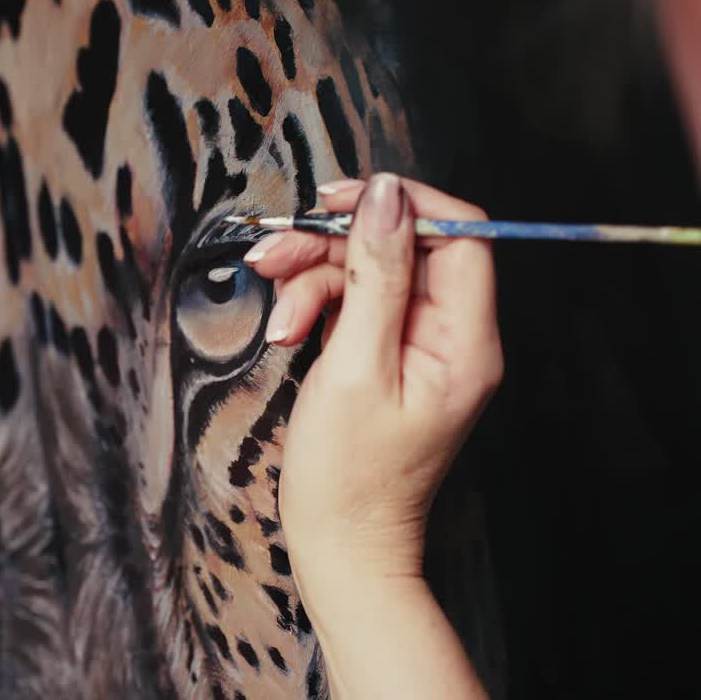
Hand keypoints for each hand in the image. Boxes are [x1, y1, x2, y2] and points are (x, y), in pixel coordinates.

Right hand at [246, 173, 502, 577]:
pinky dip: (314, 306)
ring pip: (369, 271)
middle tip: (273, 255)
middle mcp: (453, 336)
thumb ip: (374, 276)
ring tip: (277, 321)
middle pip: (402, 248)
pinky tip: (286, 330)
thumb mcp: (355, 366)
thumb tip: (387, 196)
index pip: (459, 234)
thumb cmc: (349, 474)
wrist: (340, 544)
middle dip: (333, 246)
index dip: (402, 205)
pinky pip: (355, 303)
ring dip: (313, 280)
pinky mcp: (387, 355)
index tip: (340, 201)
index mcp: (467, 340)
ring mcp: (419, 346)